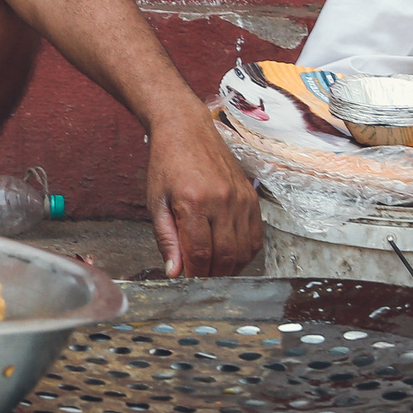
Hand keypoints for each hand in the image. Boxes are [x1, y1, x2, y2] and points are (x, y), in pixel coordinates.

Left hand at [145, 111, 259, 277]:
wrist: (187, 129)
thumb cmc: (167, 164)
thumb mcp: (156, 201)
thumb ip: (166, 238)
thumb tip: (175, 272)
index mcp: (194, 202)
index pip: (200, 253)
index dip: (195, 275)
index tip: (188, 283)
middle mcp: (222, 201)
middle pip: (225, 256)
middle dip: (213, 275)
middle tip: (201, 281)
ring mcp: (241, 199)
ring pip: (244, 250)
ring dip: (230, 268)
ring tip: (214, 271)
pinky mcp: (252, 197)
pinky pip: (256, 236)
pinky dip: (246, 253)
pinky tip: (231, 256)